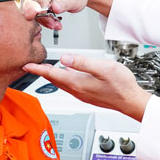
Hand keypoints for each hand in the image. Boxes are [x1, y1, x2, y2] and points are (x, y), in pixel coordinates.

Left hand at [23, 54, 150, 121]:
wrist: (132, 102)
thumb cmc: (121, 86)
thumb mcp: (103, 68)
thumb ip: (82, 62)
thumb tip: (64, 58)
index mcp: (78, 83)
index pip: (52, 74)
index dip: (38, 69)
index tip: (27, 66)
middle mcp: (78, 91)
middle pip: (55, 80)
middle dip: (42, 73)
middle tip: (33, 66)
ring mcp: (83, 95)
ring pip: (62, 84)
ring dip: (53, 76)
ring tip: (46, 69)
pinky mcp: (89, 96)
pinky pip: (70, 86)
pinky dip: (64, 79)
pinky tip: (68, 75)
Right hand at [31, 0, 113, 29]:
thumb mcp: (73, 0)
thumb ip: (63, 4)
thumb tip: (54, 8)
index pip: (40, 1)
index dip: (44, 13)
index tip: (51, 22)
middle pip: (37, 6)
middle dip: (46, 18)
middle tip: (56, 25)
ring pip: (37, 10)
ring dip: (47, 20)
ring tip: (57, 24)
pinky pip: (40, 11)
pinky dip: (47, 18)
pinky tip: (55, 20)